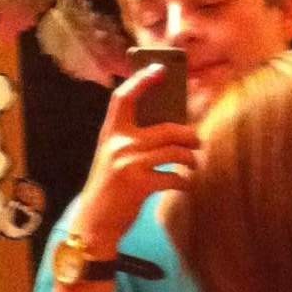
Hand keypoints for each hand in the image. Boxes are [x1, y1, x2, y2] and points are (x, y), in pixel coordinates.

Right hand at [74, 63, 200, 247]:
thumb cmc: (110, 187)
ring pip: (175, 152)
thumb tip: (170, 125)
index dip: (143, 80)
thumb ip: (132, 139)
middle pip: (167, 128)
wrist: (94, 222)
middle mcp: (118, 144)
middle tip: (197, 141)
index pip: (124, 97)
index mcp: (109, 133)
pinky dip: (183, 181)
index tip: (161, 69)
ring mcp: (129, 164)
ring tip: (193, 164)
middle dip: (189, 135)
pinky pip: (173, 177)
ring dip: (190, 159)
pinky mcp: (140, 185)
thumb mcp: (113, 157)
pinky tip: (183, 184)